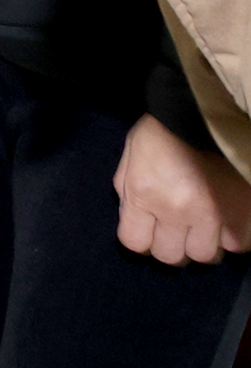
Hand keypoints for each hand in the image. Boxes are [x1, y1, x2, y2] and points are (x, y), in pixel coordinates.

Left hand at [115, 116, 250, 263]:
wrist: (206, 111)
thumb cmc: (165, 129)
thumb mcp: (132, 154)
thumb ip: (128, 189)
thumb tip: (134, 217)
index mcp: (143, 195)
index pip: (135, 244)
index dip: (142, 240)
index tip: (150, 231)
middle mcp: (177, 211)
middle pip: (171, 256)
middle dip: (172, 246)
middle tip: (178, 231)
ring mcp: (214, 214)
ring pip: (207, 255)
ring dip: (204, 244)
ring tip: (205, 227)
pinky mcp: (243, 212)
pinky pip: (238, 244)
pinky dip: (232, 237)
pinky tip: (227, 221)